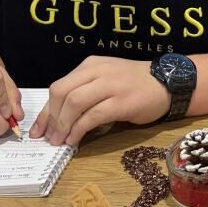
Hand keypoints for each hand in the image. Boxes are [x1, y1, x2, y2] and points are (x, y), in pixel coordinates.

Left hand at [30, 57, 169, 145]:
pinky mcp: (122, 102)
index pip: (59, 87)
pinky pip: (92, 116)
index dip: (46, 111)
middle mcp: (98, 71)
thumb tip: (59, 118)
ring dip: (63, 125)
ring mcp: (111, 85)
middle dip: (52, 118)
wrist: (168, 83)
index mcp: (90, 65)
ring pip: (74, 103)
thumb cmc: (135, 85)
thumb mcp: (106, 80)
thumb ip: (85, 91)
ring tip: (60, 141)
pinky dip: (79, 130)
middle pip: (62, 92)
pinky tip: (75, 140)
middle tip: (49, 137)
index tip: (39, 130)